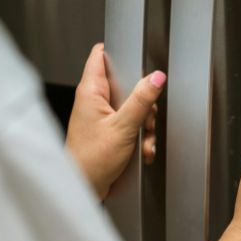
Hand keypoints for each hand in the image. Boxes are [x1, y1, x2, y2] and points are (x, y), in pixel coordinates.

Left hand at [65, 43, 164, 199]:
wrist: (85, 187)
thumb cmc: (91, 159)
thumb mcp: (123, 126)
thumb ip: (141, 100)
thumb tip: (156, 77)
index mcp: (91, 91)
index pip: (101, 56)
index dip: (119, 53)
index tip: (138, 60)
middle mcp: (94, 101)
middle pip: (126, 85)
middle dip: (143, 103)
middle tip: (145, 117)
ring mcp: (101, 117)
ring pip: (132, 109)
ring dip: (144, 125)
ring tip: (142, 140)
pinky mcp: (108, 132)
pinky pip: (131, 127)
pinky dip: (140, 138)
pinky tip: (141, 150)